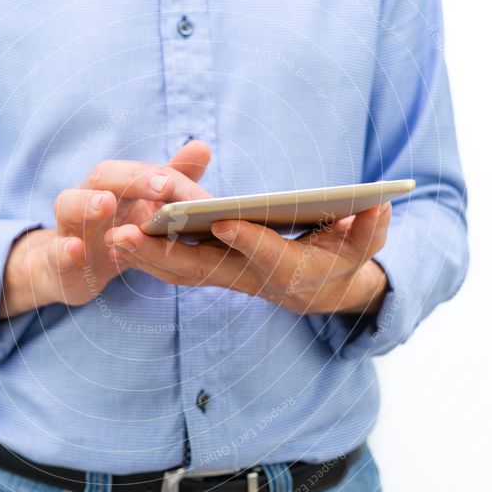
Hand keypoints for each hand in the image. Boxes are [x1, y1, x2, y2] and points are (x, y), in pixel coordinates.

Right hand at [0, 141, 211, 316]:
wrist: (74, 269)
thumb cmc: (116, 232)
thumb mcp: (145, 210)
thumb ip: (171, 182)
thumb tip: (202, 147)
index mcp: (114, 185)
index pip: (138, 171)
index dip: (161, 176)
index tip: (185, 187)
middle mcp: (87, 197)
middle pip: (103, 176)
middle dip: (133, 179)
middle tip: (162, 186)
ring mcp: (68, 227)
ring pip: (68, 205)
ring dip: (87, 203)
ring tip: (107, 203)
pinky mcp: (58, 259)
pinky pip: (56, 251)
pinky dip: (64, 249)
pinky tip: (76, 249)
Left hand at [105, 202, 391, 315]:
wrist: (322, 287)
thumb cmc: (343, 259)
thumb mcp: (364, 244)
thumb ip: (370, 228)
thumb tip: (379, 204)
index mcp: (293, 272)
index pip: (270, 258)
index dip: (250, 241)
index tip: (224, 222)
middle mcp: (253, 280)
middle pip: (206, 271)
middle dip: (166, 255)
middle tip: (127, 235)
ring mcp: (229, 277)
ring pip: (182, 272)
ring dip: (147, 258)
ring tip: (113, 235)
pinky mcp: (213, 269)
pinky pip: (175, 266)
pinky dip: (149, 254)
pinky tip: (122, 234)